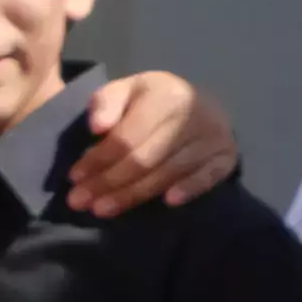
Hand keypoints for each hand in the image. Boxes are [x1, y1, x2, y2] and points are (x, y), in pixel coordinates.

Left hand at [66, 69, 237, 215]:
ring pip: (168, 172)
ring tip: (101, 210)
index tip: (74, 177)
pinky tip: (167, 203)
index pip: (127, 136)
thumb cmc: (151, 101)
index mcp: (166, 96)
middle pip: (145, 159)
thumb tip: (97, 127)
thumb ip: (106, 102)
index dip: (99, 159)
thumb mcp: (126, 91)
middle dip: (108, 182)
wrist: (199, 104)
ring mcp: (214, 138)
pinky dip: (188, 190)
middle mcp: (194, 115)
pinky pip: (208, 177)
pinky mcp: (227, 157)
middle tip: (79, 201)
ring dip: (133, 195)